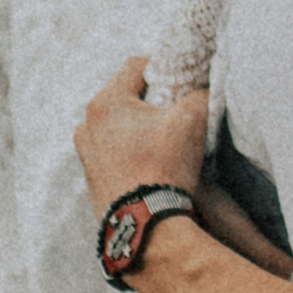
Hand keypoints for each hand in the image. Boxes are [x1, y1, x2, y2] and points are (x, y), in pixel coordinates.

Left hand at [75, 57, 209, 216]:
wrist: (147, 227)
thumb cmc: (164, 168)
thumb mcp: (192, 119)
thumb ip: (202, 93)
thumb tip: (206, 88)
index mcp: (104, 103)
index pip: (137, 66)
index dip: (165, 67)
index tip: (184, 80)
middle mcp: (87, 125)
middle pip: (127, 97)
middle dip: (154, 101)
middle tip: (179, 112)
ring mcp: (86, 154)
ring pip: (120, 126)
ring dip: (142, 128)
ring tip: (167, 143)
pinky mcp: (92, 179)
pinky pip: (115, 153)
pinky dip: (134, 152)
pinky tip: (155, 166)